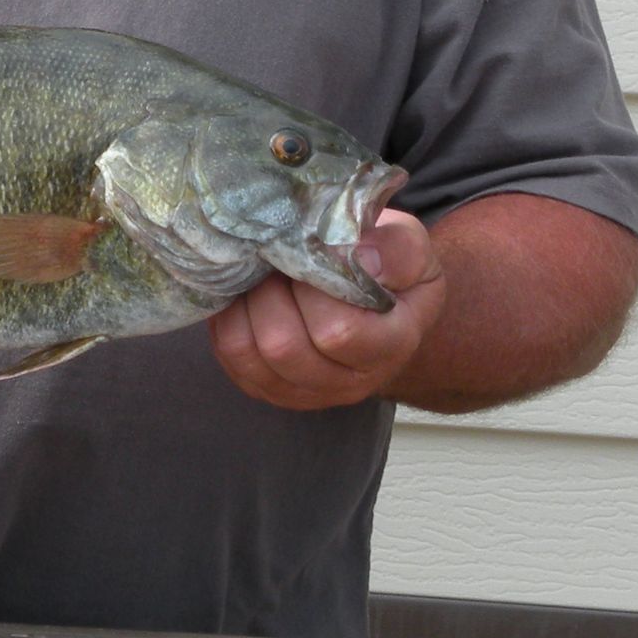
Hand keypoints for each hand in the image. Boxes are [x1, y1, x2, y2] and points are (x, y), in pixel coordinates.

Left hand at [209, 209, 444, 410]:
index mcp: (390, 346)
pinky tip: (246, 292)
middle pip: (284, 346)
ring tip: (260, 273)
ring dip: (244, 304)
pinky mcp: (270, 388)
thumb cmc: (391, 269)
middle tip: (276, 257)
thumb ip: (397, 250)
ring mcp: (306, 391)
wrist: (382, 302)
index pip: (337, 331)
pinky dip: (228, 317)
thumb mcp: (409, 246)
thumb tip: (359, 257)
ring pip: (248, 353)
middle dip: (268, 292)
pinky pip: (229, 356)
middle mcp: (349, 382)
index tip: (309, 252)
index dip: (311, 286)